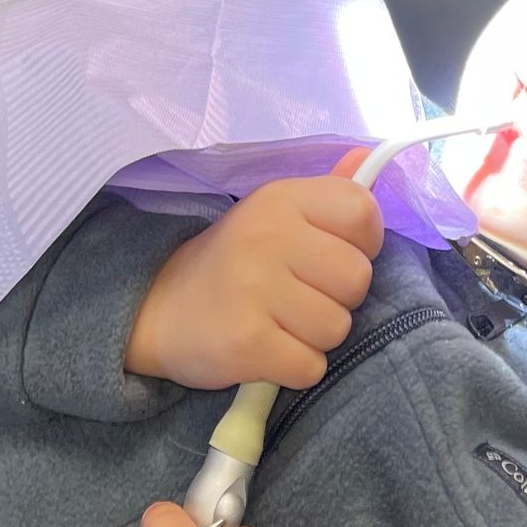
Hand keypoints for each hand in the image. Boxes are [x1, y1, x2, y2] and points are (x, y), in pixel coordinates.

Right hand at [123, 157, 380, 392]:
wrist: (157, 309)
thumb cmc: (233, 261)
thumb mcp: (274, 213)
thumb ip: (327, 192)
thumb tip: (369, 157)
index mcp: (282, 198)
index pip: (362, 212)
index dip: (363, 243)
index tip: (333, 257)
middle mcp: (269, 235)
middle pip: (357, 279)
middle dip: (338, 298)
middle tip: (301, 297)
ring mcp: (255, 289)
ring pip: (337, 328)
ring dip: (316, 337)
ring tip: (282, 324)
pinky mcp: (246, 342)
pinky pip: (310, 367)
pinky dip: (296, 369)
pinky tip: (270, 351)